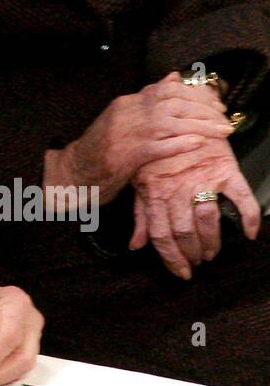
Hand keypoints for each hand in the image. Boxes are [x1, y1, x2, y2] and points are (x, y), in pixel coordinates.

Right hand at [44, 73, 234, 204]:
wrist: (72, 171)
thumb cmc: (100, 149)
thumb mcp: (122, 118)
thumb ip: (147, 100)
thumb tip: (173, 77)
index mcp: (127, 103)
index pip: (167, 89)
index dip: (195, 94)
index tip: (214, 104)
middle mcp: (127, 112)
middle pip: (173, 101)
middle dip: (203, 108)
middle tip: (222, 117)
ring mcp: (127, 133)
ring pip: (171, 121)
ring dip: (201, 125)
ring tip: (221, 131)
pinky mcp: (127, 154)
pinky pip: (159, 145)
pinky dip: (181, 143)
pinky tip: (198, 143)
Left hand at [130, 138, 260, 278]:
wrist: (179, 112)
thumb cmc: (157, 149)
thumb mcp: (140, 179)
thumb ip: (140, 214)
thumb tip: (136, 245)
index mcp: (154, 191)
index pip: (161, 234)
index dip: (171, 258)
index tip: (181, 273)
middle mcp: (177, 187)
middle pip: (184, 232)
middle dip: (192, 254)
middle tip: (198, 262)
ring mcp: (201, 178)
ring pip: (208, 220)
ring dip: (212, 242)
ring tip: (212, 252)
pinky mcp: (224, 168)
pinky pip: (240, 197)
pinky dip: (248, 218)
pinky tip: (249, 233)